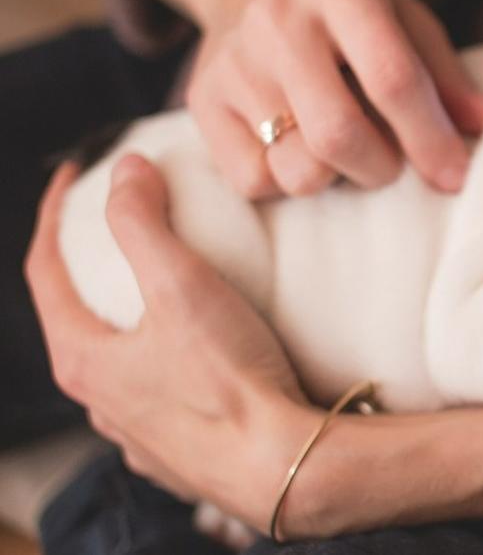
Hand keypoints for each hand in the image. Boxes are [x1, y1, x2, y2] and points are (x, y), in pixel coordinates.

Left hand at [25, 156, 313, 528]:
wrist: (283, 466)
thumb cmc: (229, 381)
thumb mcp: (181, 286)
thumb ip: (143, 222)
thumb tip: (125, 170)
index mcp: (84, 359)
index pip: (44, 272)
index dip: (54, 215)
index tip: (74, 176)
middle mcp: (100, 403)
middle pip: (77, 320)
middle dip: (91, 270)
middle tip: (119, 231)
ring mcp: (138, 434)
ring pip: (119, 365)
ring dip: (129, 323)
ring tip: (165, 294)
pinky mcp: (179, 455)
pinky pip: (159, 398)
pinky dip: (166, 364)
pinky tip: (198, 358)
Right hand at [138, 0, 482, 197]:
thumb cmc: (348, 9)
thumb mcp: (405, 18)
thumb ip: (445, 76)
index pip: (392, 79)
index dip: (430, 139)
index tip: (454, 177)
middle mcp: (277, 17)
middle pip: (338, 135)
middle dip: (381, 168)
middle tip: (391, 163)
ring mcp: (232, 61)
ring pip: (297, 169)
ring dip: (335, 177)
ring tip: (342, 148)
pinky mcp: (201, 101)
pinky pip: (254, 181)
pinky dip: (286, 180)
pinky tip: (297, 147)